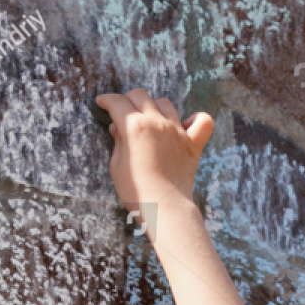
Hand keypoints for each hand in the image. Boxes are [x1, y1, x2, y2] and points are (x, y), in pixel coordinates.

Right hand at [94, 88, 214, 214]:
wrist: (163, 209)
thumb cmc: (135, 191)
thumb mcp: (116, 165)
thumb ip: (118, 141)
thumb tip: (118, 126)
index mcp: (134, 127)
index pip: (117, 102)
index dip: (106, 100)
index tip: (102, 102)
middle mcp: (156, 123)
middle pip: (140, 96)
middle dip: (127, 99)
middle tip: (122, 111)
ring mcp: (177, 131)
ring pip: (165, 103)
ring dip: (154, 107)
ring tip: (149, 120)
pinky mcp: (193, 143)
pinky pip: (202, 120)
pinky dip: (194, 119)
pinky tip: (185, 125)